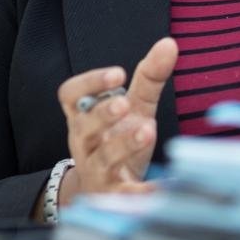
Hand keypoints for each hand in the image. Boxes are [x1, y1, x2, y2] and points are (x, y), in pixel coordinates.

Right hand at [56, 37, 177, 197]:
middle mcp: (84, 143)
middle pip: (83, 127)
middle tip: (124, 102)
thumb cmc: (118, 139)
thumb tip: (169, 43)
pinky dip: (144, 191)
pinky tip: (165, 185)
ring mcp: (97, 171)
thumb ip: (149, 77)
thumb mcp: (135, 107)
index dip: (89, 83)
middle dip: (102, 114)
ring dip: (122, 144)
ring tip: (147, 131)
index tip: (117, 73)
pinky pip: (125, 195)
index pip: (70, 95)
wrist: (107, 190)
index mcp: (84, 117)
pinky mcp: (114, 196)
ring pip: (101, 159)